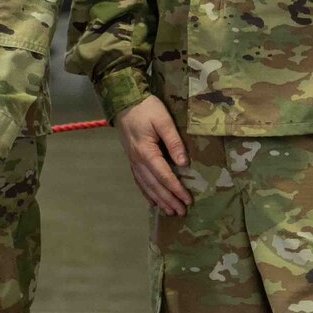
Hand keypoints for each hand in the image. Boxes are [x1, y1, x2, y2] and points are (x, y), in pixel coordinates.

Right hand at [116, 96, 191, 216]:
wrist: (124, 100)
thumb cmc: (146, 108)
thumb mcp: (163, 120)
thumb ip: (173, 141)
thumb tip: (184, 163)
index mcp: (146, 152)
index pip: (164, 176)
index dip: (176, 189)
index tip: (188, 200)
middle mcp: (138, 160)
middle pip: (154, 185)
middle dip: (168, 200)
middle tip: (181, 212)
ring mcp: (132, 160)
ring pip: (146, 185)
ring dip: (158, 200)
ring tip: (170, 211)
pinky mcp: (131, 158)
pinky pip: (138, 180)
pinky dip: (145, 192)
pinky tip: (152, 201)